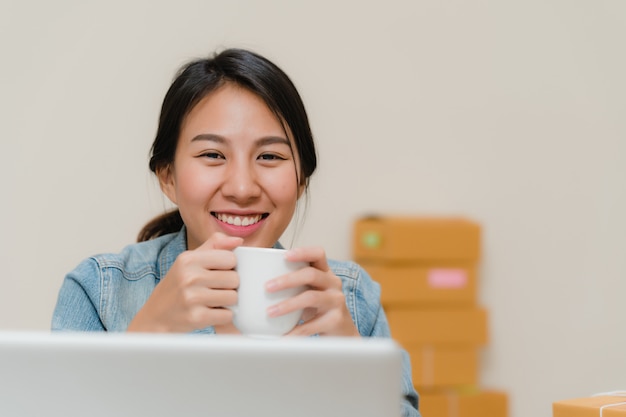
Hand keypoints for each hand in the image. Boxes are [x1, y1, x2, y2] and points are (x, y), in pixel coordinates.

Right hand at [127, 232, 242, 332]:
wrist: (155, 317)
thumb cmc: (177, 286)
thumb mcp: (189, 260)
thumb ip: (214, 246)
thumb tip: (239, 241)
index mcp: (188, 259)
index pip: (230, 258)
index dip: (229, 267)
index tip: (218, 273)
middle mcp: (189, 277)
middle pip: (234, 279)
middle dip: (229, 286)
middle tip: (214, 290)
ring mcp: (192, 298)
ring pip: (233, 297)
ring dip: (227, 302)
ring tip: (212, 301)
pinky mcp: (196, 318)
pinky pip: (227, 316)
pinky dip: (223, 317)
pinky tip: (210, 313)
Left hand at [265, 247, 359, 336]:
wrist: (342, 331)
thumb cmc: (317, 308)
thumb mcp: (309, 290)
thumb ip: (292, 284)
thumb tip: (253, 282)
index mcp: (325, 272)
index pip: (318, 254)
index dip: (303, 252)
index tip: (285, 255)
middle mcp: (333, 283)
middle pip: (311, 274)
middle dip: (287, 280)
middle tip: (267, 287)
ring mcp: (336, 301)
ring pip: (311, 297)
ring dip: (288, 305)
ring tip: (270, 312)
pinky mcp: (336, 320)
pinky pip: (312, 325)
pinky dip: (295, 331)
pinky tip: (282, 336)